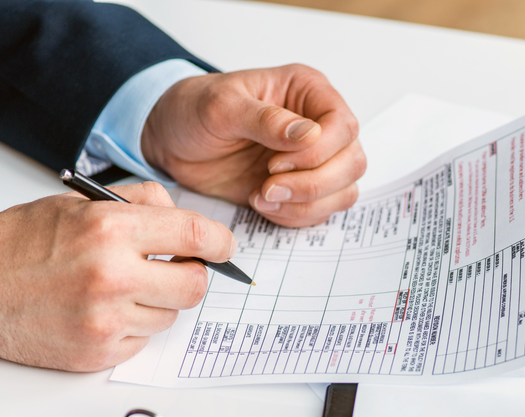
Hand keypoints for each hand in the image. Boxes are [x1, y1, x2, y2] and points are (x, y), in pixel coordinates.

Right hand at [0, 182, 236, 371]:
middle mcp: (113, 275)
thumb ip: (141, 203)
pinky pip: (144, 340)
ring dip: (158, 303)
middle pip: (195, 286)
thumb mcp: (82, 203)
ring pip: (171, 315)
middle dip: (191, 277)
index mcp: (112, 229)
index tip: (223, 247)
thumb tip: (185, 218)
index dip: (220, 243)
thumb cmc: (24, 243)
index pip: (196, 235)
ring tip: (121, 289)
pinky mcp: (99, 351)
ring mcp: (107, 318)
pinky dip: (133, 327)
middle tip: (173, 271)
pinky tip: (103, 311)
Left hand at [141, 64, 365, 227]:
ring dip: (305, 203)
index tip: (277, 162)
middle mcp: (319, 126)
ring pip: (343, 191)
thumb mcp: (222, 106)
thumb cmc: (194, 110)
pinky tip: (263, 204)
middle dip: (313, 184)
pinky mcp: (301, 188)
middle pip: (352, 162)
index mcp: (308, 93)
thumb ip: (266, 120)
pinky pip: (321, 211)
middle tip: (269, 187)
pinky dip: (295, 216)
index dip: (319, 152)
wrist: (172, 141)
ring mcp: (314, 161)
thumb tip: (309, 135)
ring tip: (262, 197)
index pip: (344, 125)